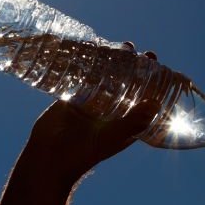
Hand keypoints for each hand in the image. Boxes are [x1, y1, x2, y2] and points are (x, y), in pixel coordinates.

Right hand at [19, 42, 160, 185]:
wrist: (49, 158)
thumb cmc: (84, 154)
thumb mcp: (112, 137)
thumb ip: (133, 122)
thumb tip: (155, 103)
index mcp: (125, 121)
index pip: (143, 96)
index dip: (152, 80)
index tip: (155, 63)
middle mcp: (111, 110)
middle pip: (126, 82)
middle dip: (133, 65)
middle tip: (136, 50)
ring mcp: (91, 102)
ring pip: (105, 76)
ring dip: (112, 60)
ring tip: (119, 46)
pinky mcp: (73, 97)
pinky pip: (82, 76)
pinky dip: (87, 64)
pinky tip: (91, 48)